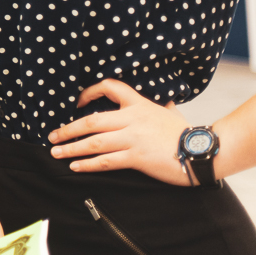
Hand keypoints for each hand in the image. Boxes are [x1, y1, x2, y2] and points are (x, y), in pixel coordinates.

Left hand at [48, 78, 190, 185]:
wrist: (203, 152)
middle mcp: (132, 118)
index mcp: (139, 104)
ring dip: (72, 147)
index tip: (77, 102)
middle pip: (91, 121)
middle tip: (52, 136)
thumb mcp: (170, 112)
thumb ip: (160, 106)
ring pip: (94, 142)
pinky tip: (76, 166)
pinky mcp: (137, 157)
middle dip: (68, 129)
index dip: (90, 92)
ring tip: (56, 152)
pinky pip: (107, 160)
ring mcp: (133, 138)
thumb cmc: (187, 133)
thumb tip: (164, 101)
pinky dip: (88, 164)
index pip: (110, 87)